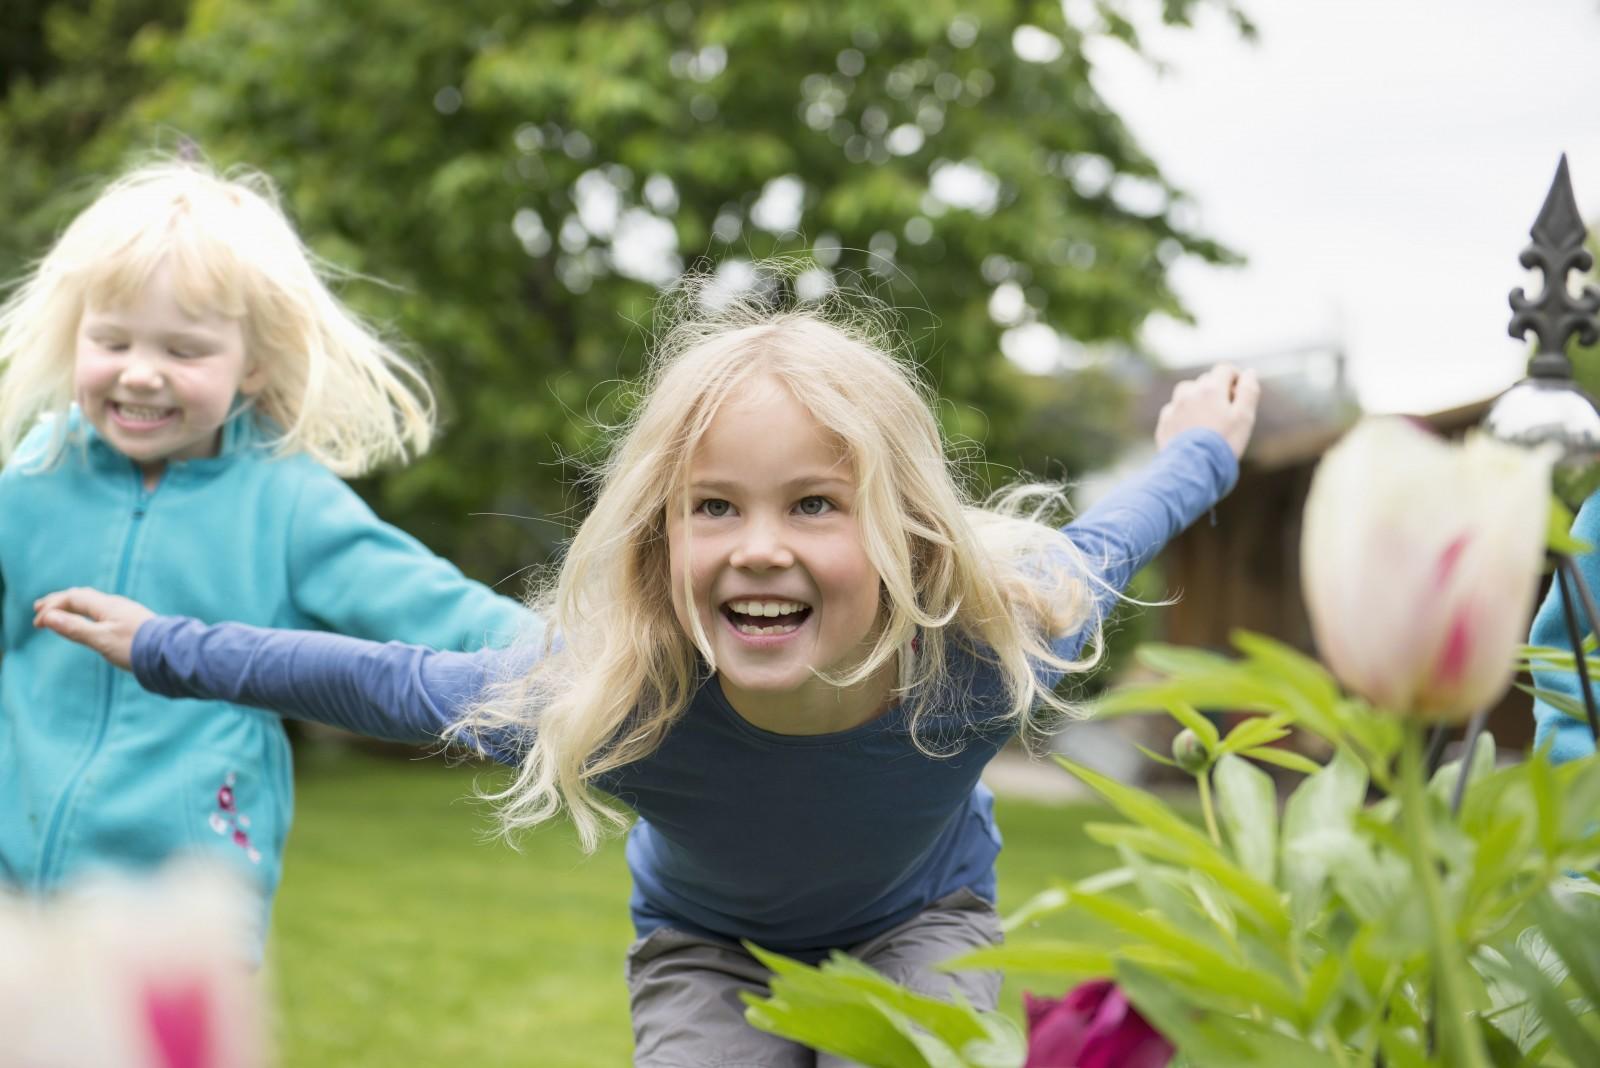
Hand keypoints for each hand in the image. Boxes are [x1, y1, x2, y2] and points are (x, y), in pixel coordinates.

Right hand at [33, 588, 153, 671]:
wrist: (169, 652)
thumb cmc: (135, 646)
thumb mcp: (100, 639)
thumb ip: (75, 628)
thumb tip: (48, 617)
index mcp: (106, 606)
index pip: (73, 598)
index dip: (52, 607)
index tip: (37, 622)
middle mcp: (115, 604)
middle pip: (82, 597)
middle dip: (59, 602)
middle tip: (40, 608)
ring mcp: (125, 612)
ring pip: (93, 604)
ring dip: (73, 607)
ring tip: (60, 613)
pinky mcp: (132, 622)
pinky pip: (103, 611)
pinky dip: (87, 614)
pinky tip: (90, 621)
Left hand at [1155, 363, 1260, 458]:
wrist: (1192, 469)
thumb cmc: (1223, 443)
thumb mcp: (1244, 417)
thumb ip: (1249, 391)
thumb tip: (1250, 373)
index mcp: (1210, 388)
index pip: (1224, 369)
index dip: (1235, 377)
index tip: (1240, 392)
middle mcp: (1188, 393)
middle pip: (1206, 381)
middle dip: (1218, 390)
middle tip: (1227, 412)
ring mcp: (1173, 408)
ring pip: (1187, 394)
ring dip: (1198, 399)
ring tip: (1208, 420)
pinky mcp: (1164, 424)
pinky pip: (1175, 412)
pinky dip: (1184, 415)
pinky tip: (1192, 432)